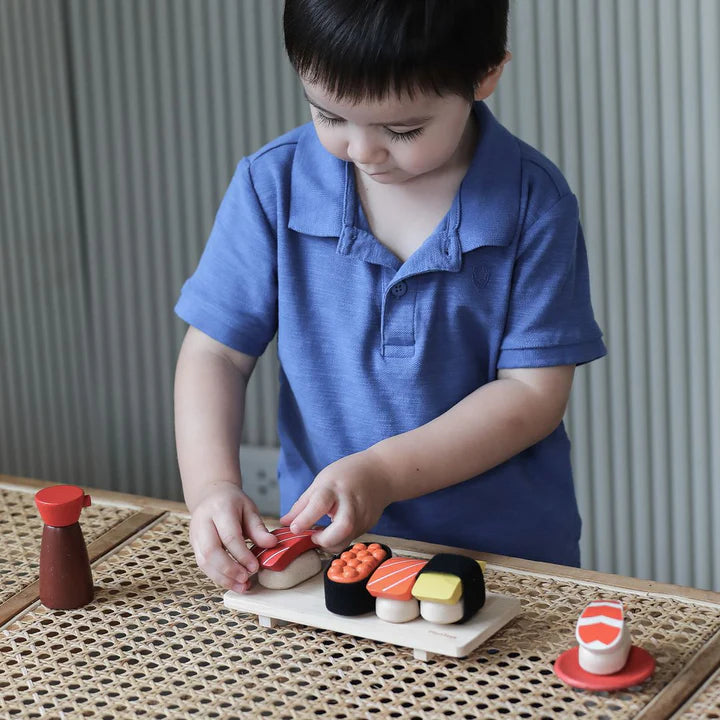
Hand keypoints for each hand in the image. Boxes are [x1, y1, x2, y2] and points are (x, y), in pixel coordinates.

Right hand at [189, 482, 276, 592]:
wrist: (211, 495)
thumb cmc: (233, 503)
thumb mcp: (250, 509)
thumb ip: (259, 528)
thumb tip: (272, 544)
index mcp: (220, 509)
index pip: (229, 536)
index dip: (242, 554)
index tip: (255, 567)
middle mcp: (202, 522)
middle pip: (211, 551)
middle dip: (229, 569)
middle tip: (246, 579)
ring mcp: (195, 534)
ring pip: (203, 561)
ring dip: (222, 578)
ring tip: (241, 586)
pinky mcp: (193, 545)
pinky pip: (202, 565)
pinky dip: (217, 576)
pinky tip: (232, 582)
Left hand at [280, 448, 395, 551]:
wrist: (382, 472)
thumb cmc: (348, 473)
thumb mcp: (322, 481)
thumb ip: (303, 503)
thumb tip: (285, 522)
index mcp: (335, 487)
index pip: (320, 504)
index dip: (306, 518)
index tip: (294, 529)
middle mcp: (351, 502)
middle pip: (342, 527)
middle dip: (325, 540)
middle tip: (313, 537)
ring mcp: (363, 515)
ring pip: (348, 538)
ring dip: (331, 544)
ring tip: (321, 536)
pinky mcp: (369, 524)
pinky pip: (352, 537)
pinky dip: (340, 539)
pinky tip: (334, 532)